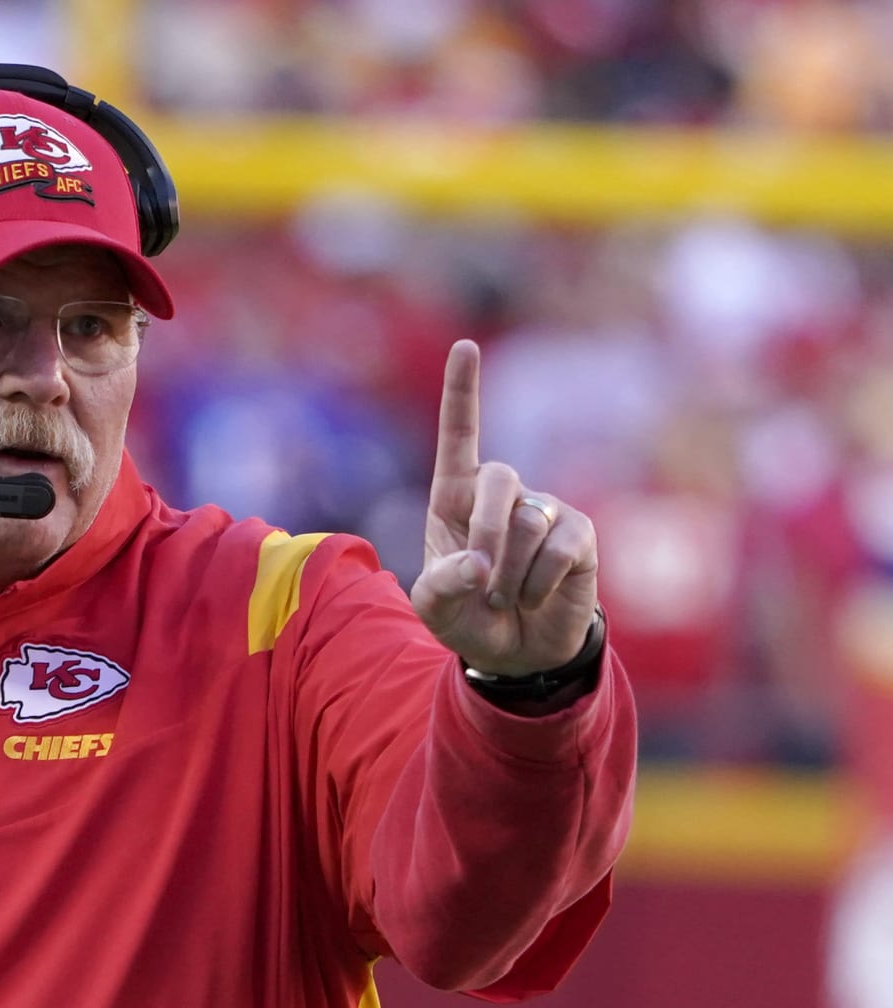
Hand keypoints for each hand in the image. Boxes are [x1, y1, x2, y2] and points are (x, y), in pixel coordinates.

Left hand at [409, 340, 598, 675]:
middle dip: (486, 534)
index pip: (458, 438)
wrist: (516, 654)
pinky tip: (536, 596)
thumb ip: (441, 586)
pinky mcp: (579, 535)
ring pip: (528, 522)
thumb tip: (477, 563)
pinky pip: (559, 548)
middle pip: (498, 478)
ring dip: (511, 573)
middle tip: (483, 583)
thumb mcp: (435, 608)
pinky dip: (540, 582)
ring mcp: (543, 511)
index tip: (465, 346)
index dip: (462, 393)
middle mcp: (502, 495)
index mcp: (456, 499)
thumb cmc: (467, 618)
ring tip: (507, 597)